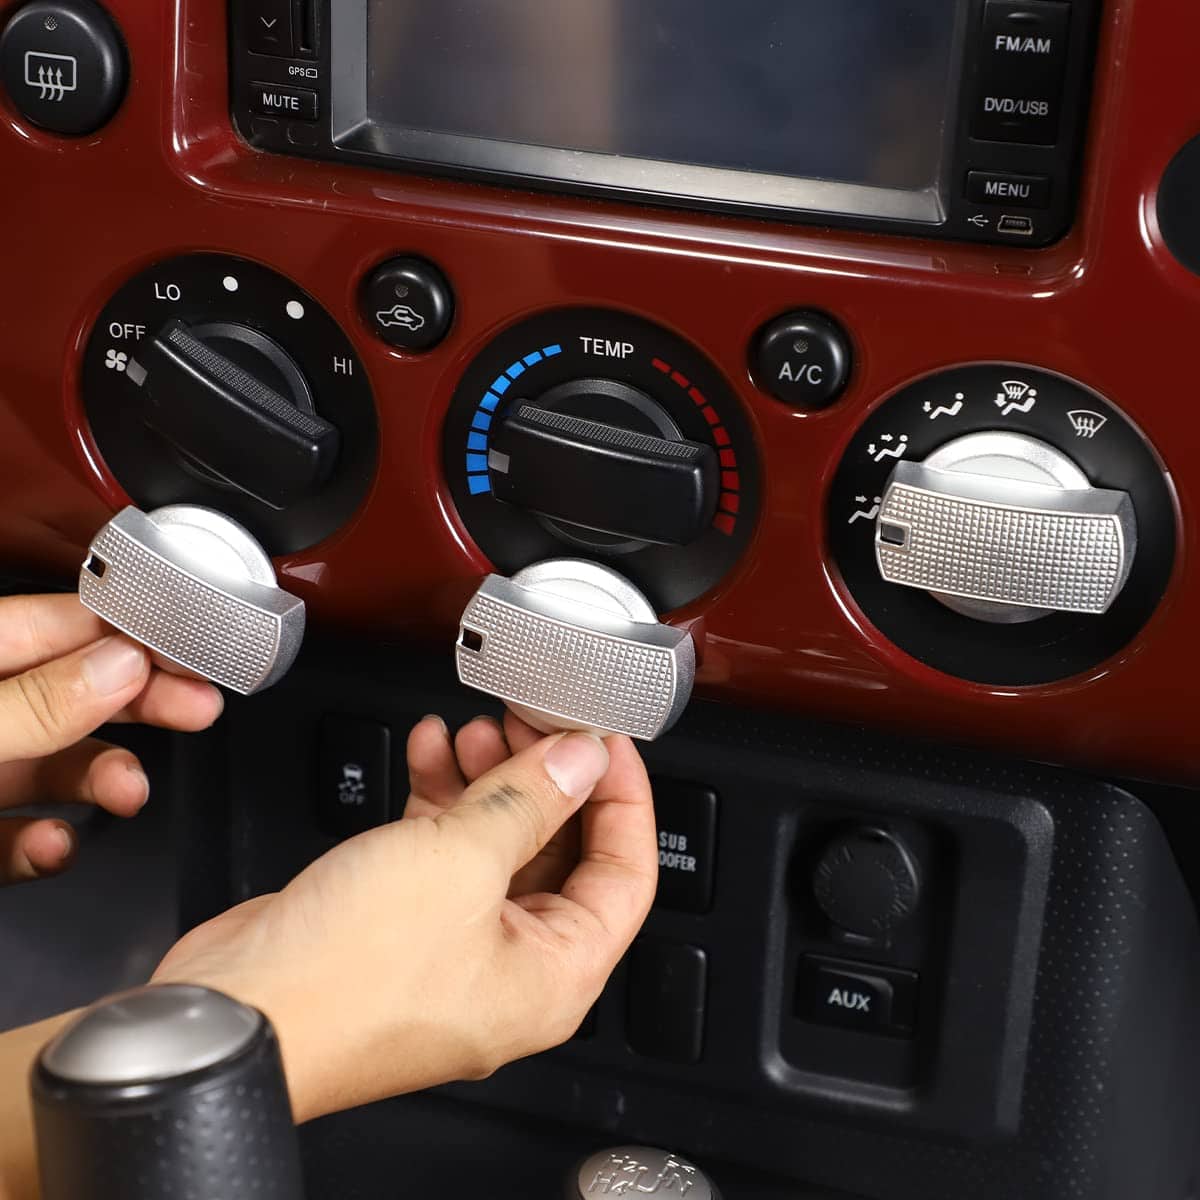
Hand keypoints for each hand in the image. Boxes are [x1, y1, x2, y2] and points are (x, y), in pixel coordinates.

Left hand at [0, 594, 223, 884]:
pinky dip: (44, 845)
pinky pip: (16, 835)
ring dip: (100, 778)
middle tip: (200, 708)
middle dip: (141, 703)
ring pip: (50, 765)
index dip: (133, 632)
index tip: (195, 646)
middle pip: (73, 690)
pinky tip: (55, 847)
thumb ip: (37, 704)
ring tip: (129, 792)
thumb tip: (120, 665)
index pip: (62, 625)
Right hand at [153, 712, 657, 1121]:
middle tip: (531, 723)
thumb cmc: (343, 976)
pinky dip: (440, 799)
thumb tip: (580, 762)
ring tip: (475, 728)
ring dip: (488, 780)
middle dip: (545, 778)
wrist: (234, 1012)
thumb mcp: (460, 862)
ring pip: (497, 846)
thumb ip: (529, 801)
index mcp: (555, 976)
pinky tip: (428, 752)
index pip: (627, 875)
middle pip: (561, 853)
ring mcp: (453, 948)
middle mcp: (511, 970)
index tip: (606, 742)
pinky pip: (442, 853)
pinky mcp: (401, 926)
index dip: (624, 799)